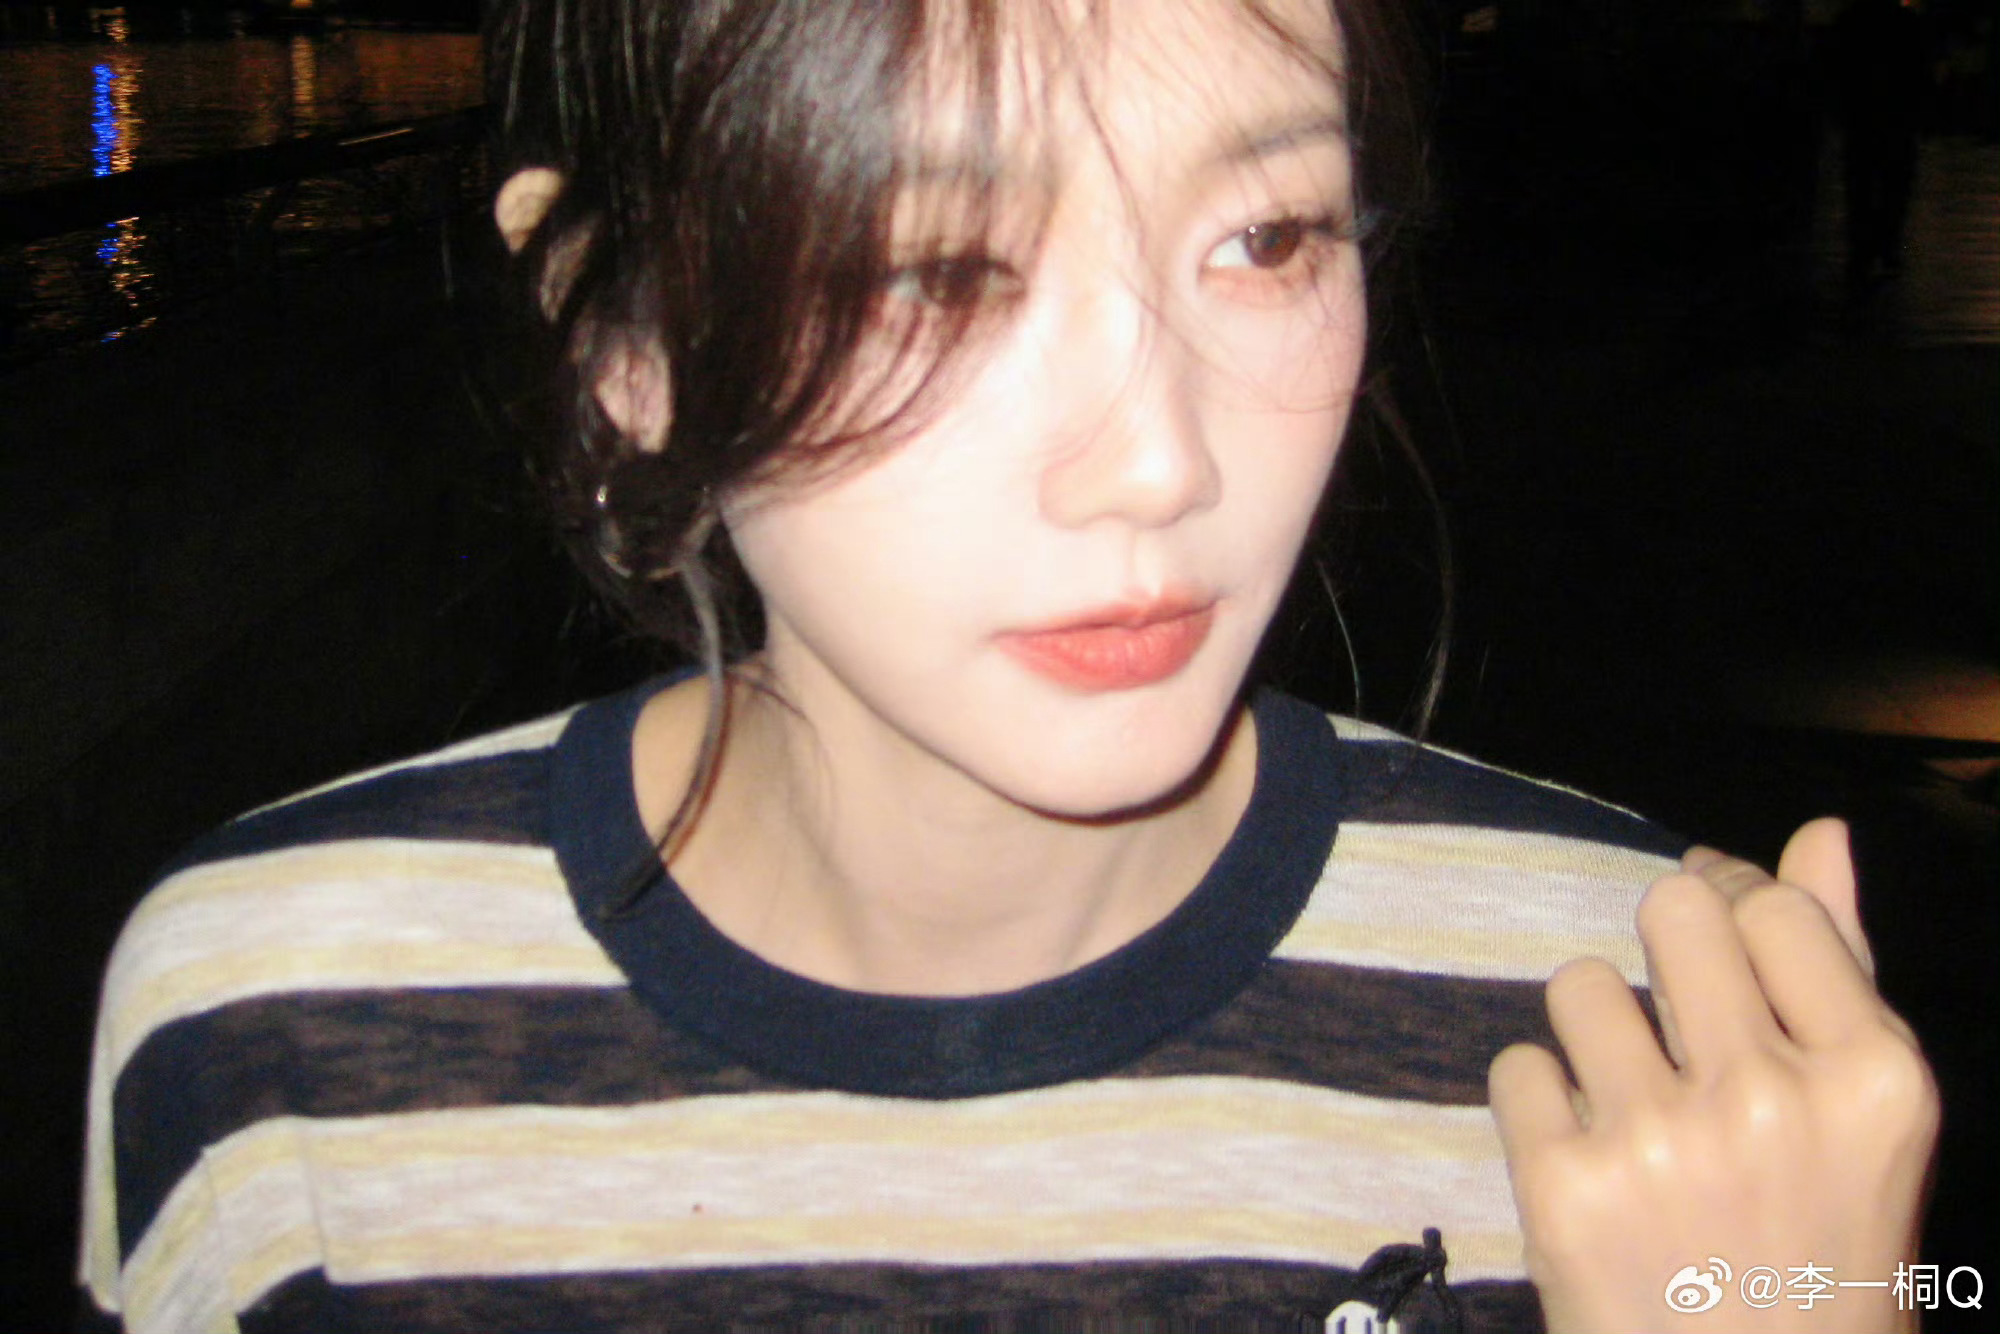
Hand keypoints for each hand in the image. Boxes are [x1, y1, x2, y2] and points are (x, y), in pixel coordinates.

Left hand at [1489, 819, 1938, 1331]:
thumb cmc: (1818, 1248)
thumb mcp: (1865, 1118)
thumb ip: (1839, 966)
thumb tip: (1819, 832)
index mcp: (1870, 1078)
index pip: (1772, 906)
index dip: (1733, 899)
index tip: (1719, 927)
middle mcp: (1768, 1100)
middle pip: (1671, 911)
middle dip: (1663, 947)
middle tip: (1675, 1016)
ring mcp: (1660, 1143)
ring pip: (1579, 984)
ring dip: (1595, 1032)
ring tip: (1635, 1104)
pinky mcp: (1565, 1185)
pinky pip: (1516, 1065)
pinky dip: (1541, 1106)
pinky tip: (1590, 1159)